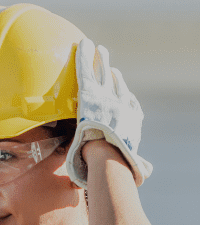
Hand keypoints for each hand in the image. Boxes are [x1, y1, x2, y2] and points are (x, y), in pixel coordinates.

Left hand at [65, 38, 151, 187]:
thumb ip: (134, 168)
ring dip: (100, 61)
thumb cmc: (116, 164)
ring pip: (103, 73)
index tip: (123, 92)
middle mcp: (121, 105)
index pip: (129, 104)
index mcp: (131, 120)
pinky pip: (85, 71)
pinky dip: (84, 57)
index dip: (125, 97)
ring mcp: (106, 97)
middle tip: (111, 66)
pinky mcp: (90, 94)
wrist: (107, 155)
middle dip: (113, 75)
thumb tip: (143, 179)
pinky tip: (82, 45)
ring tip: (99, 50)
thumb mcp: (128, 165)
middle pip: (117, 85)